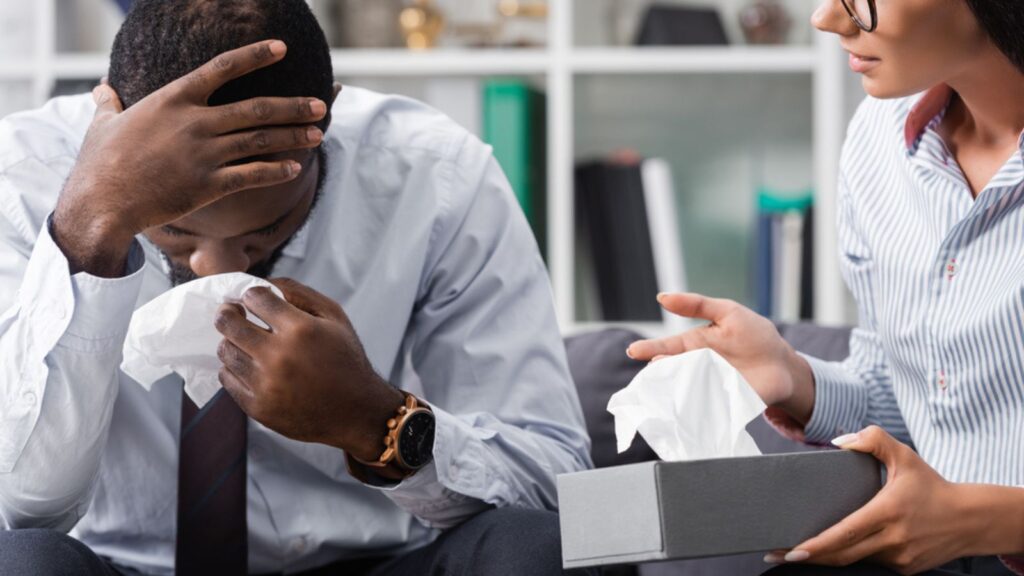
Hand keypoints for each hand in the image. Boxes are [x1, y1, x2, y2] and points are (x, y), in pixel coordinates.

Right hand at [53, 40, 326, 276]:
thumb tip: (102, 90)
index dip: (255, 55)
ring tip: (319, 133)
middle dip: (293, 106)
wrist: (101, 202)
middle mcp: (194, 122)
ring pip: (261, 140)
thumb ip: (109, 105)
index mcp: (173, 99)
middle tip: (321, 105)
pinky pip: (253, 175)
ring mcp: (204, 153)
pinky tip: (296, 168)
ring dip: (294, 136)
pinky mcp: (209, 185)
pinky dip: (276, 170)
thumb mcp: (102, 125)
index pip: (222, 67)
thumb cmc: (99, 163)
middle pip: (257, 108)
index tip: (282, 48)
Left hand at [213, 278, 404, 461]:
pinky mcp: (257, 407)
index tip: (256, 300)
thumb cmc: (346, 360)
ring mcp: (265, 384)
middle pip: (228, 322)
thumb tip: (266, 282)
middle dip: (228, 312)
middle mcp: (278, 356)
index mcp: (300, 330)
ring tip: (246, 342)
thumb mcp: (335, 317)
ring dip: (232, 341)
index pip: (254, 297)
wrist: (355, 412)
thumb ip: (301, 294)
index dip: (253, 294)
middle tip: (233, 312)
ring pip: (225, 350)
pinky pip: (227, 379)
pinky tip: (250, 366)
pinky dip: (234, 369)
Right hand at [626, 293, 814, 422]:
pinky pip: (704, 407)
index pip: (666, 348)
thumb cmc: (754, 335)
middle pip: (670, 372)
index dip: (649, 349)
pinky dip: (694, 409)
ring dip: (674, 390)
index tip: (634, 350)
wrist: (783, 365)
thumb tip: (662, 297)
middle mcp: (695, 368)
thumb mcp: (728, 312)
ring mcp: (707, 387)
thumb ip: (697, 305)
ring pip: (682, 390)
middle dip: (660, 371)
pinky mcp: (721, 405)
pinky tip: (687, 409)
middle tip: (657, 367)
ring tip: (667, 386)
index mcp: (693, 346)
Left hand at [763, 425, 1012, 573]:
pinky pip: (871, 561)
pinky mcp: (905, 569)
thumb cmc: (931, 485)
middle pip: (842, 554)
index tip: (791, 550)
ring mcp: (899, 558)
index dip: (816, 545)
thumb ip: (872, 439)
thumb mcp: (904, 455)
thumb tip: (838, 442)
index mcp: (888, 512)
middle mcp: (893, 539)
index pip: (845, 533)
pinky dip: (853, 554)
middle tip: (776, 552)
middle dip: (807, 556)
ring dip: (827, 556)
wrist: (970, 519)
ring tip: (798, 550)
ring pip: (854, 559)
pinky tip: (836, 548)